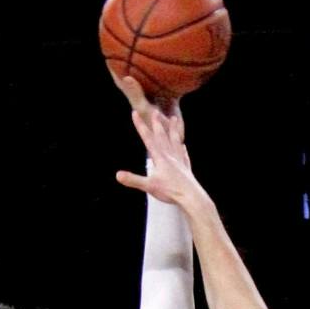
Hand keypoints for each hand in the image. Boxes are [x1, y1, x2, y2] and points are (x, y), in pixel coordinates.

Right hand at [113, 76, 196, 207]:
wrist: (191, 197)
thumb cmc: (170, 191)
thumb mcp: (149, 186)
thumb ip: (133, 180)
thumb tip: (118, 175)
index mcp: (160, 158)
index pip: (147, 138)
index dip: (140, 125)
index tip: (135, 112)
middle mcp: (170, 156)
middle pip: (162, 136)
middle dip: (157, 123)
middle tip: (156, 111)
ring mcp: (179, 161)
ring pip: (176, 141)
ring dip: (174, 130)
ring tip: (175, 119)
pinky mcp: (186, 168)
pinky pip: (184, 155)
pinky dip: (182, 149)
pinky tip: (183, 147)